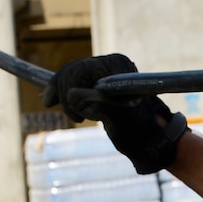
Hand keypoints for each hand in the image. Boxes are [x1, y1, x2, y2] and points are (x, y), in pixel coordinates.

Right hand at [43, 54, 190, 174]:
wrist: (148, 138)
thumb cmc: (138, 130)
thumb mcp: (119, 120)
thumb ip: (98, 104)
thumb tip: (72, 95)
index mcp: (117, 65)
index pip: (80, 70)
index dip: (66, 89)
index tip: (70, 114)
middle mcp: (109, 63)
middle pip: (72, 71)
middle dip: (66, 95)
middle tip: (78, 120)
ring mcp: (103, 72)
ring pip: (68, 77)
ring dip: (66, 98)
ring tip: (79, 118)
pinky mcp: (97, 82)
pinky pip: (71, 81)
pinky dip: (62, 92)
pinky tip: (53, 101)